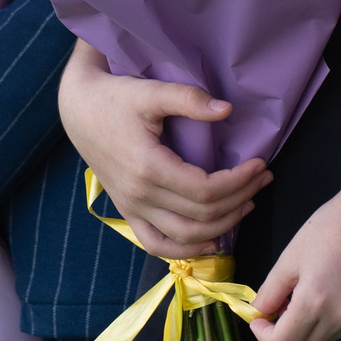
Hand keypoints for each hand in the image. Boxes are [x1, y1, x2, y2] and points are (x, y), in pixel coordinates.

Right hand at [58, 42, 268, 260]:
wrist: (78, 109)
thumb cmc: (115, 97)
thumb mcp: (150, 91)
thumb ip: (188, 99)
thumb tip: (227, 110)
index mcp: (148, 167)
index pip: (206, 190)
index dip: (239, 182)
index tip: (260, 164)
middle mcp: (139, 195)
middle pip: (203, 215)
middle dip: (240, 199)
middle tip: (262, 178)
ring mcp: (132, 208)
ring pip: (186, 236)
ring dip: (223, 226)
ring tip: (247, 202)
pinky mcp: (128, 211)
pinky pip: (157, 244)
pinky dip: (186, 250)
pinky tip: (211, 240)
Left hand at [246, 185, 340, 340]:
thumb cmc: (331, 227)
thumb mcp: (291, 256)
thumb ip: (271, 290)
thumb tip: (259, 311)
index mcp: (315, 301)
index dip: (266, 337)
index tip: (259, 321)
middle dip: (285, 335)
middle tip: (278, 309)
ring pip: (327, 337)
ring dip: (311, 325)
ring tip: (310, 293)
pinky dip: (334, 317)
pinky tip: (337, 289)